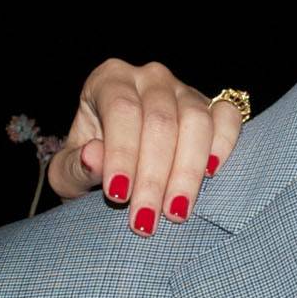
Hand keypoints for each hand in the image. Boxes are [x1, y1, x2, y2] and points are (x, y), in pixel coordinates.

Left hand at [47, 61, 248, 233]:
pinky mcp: (213, 107)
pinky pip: (227, 117)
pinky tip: (212, 174)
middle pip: (160, 121)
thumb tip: (93, 157)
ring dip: (187, 172)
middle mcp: (150, 78)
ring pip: (196, 122)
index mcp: (109, 80)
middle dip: (153, 176)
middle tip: (145, 220)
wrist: (121, 162)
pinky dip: (224, 142)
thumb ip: (76, 166)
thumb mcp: (69, 171)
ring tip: (175, 212)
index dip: (122, 153)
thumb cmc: (92, 163)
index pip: (121, 111)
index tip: (118, 195)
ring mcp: (185, 90)